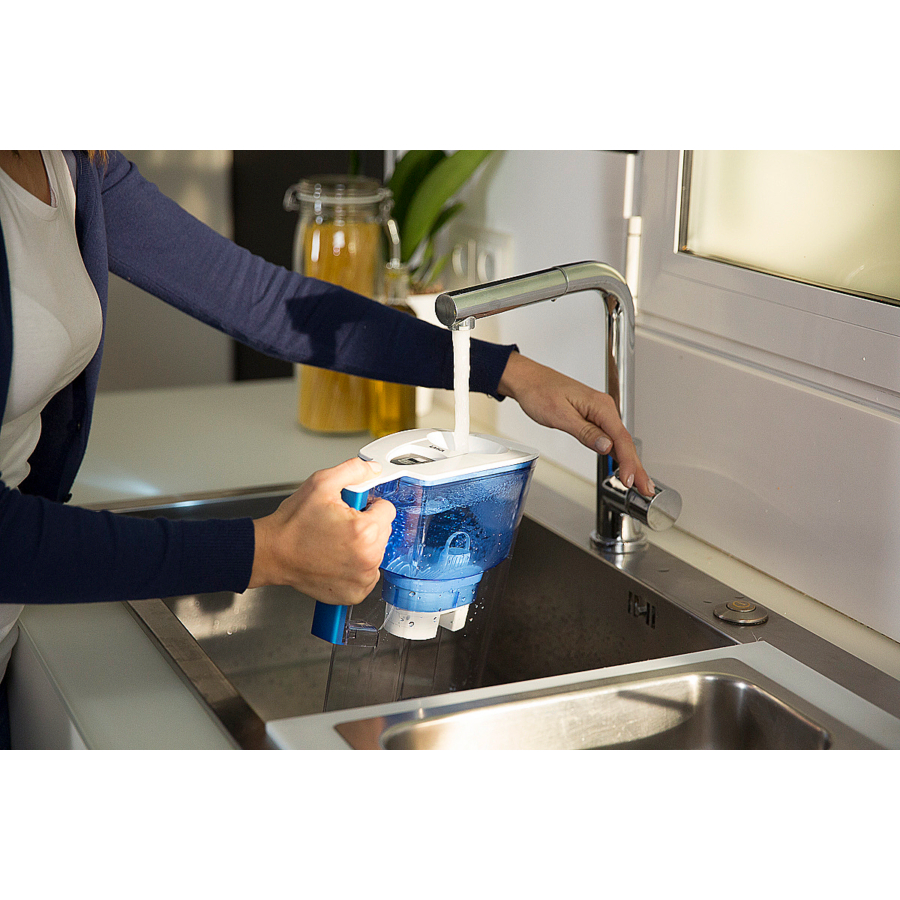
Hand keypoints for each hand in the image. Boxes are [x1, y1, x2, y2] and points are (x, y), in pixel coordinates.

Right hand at [248, 457, 395, 604]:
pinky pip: (368, 574)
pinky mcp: (355, 593)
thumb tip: (373, 469)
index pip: (388, 509)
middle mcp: (368, 558)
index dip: (368, 504)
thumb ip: (353, 470)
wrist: (272, 553)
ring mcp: (362, 579)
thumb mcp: (321, 483)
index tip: (353, 509)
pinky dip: (356, 566)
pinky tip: (336, 558)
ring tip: (335, 541)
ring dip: (362, 546)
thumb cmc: (292, 524)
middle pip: (384, 531)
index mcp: (365, 530)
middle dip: (367, 525)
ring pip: (377, 552)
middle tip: (339, 525)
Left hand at [498, 351, 653, 495]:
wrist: (529, 380)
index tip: (629, 480)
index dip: (627, 462)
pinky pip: (611, 438)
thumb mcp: (561, 416)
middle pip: (626, 442)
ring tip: (639, 482)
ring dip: (630, 463)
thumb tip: (606, 446)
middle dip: (637, 467)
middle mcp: (604, 409)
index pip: (620, 439)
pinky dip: (619, 454)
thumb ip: (585, 432)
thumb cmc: (540, 392)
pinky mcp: (593, 418)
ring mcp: (600, 414)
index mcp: (600, 406)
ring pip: (620, 442)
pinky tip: (623, 466)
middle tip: (646, 489)